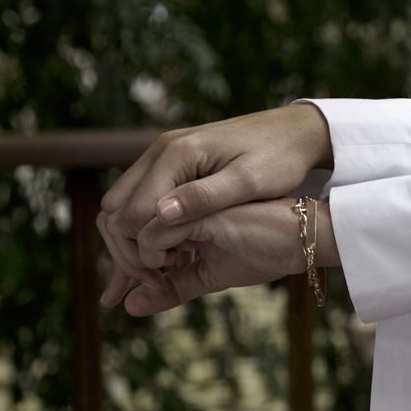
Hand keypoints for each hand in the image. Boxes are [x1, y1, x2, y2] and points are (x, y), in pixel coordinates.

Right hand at [96, 106, 332, 308]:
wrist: (294, 131)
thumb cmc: (279, 157)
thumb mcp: (249, 183)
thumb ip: (205, 198)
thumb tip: (160, 215)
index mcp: (177, 154)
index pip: (132, 210)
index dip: (141, 248)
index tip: (162, 276)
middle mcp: (161, 152)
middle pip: (116, 209)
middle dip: (128, 248)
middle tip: (157, 279)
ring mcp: (163, 157)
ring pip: (123, 205)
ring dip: (135, 240)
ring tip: (166, 269)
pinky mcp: (172, 165)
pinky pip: (142, 199)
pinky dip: (145, 228)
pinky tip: (168, 254)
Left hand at [106, 196, 332, 316]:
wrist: (303, 240)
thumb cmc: (266, 251)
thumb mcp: (210, 276)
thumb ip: (173, 287)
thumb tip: (130, 306)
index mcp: (177, 210)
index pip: (126, 227)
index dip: (123, 260)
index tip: (139, 289)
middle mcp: (175, 200)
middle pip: (118, 225)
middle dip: (124, 262)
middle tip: (147, 286)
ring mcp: (185, 201)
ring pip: (130, 228)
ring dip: (137, 261)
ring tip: (161, 277)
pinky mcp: (196, 209)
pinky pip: (154, 232)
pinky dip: (153, 255)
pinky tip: (174, 266)